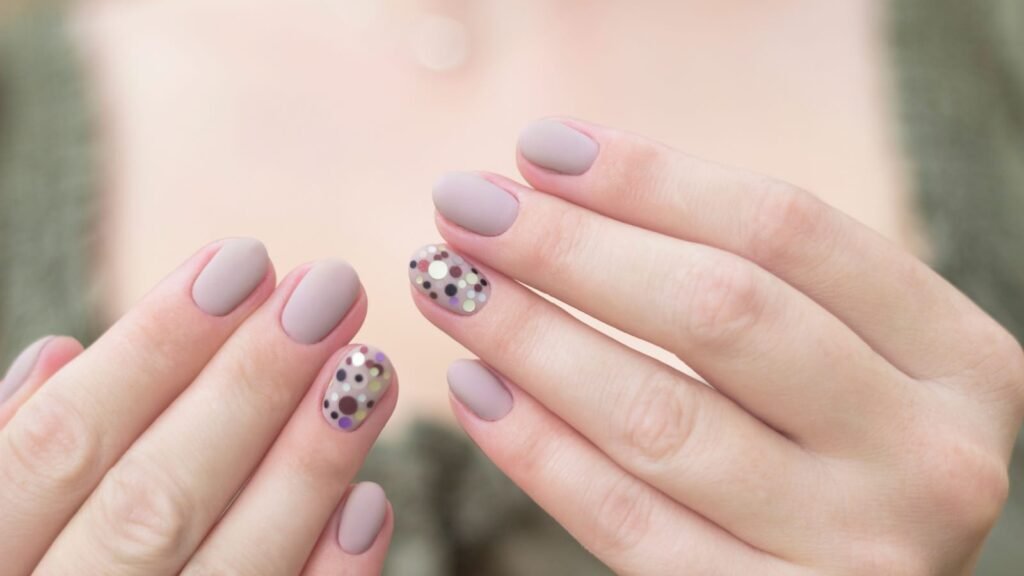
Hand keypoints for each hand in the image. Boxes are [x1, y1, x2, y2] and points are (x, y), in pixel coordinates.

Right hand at [0, 239, 395, 574]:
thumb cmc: (35, 564)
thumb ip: (9, 459)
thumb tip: (63, 349)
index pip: (57, 445)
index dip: (153, 348)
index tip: (243, 260)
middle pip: (152, 501)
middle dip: (249, 387)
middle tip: (332, 289)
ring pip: (225, 572)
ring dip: (305, 466)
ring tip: (371, 367)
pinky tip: (372, 503)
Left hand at [412, 119, 1023, 574]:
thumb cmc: (837, 447)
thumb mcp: (841, 356)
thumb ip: (752, 281)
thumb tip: (563, 189)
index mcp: (959, 359)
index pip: (786, 231)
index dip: (650, 179)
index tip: (538, 149)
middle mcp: (930, 456)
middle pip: (721, 312)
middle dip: (571, 247)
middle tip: (465, 204)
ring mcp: (858, 551)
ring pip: (659, 418)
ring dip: (530, 336)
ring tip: (447, 282)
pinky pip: (626, 523)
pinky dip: (537, 449)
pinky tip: (473, 387)